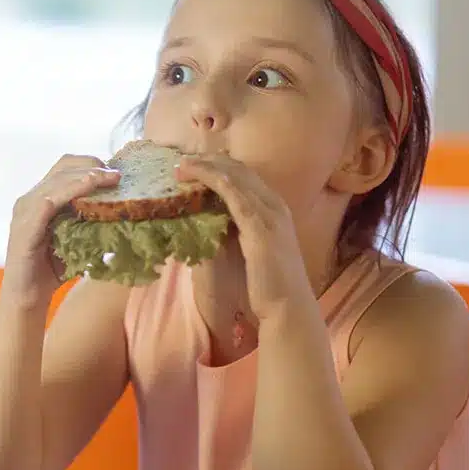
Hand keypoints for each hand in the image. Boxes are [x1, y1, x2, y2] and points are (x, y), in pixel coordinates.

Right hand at [4, 155, 120, 305]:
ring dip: (88, 175)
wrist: (26, 299)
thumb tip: (126, 214)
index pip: (67, 167)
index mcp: (41, 198)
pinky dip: (72, 189)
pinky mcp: (24, 225)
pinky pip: (49, 200)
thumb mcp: (78, 240)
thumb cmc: (52, 271)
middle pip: (65, 165)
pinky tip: (91, 188)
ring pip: (59, 179)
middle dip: (95, 165)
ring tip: (112, 178)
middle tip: (119, 175)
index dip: (93, 163)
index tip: (118, 172)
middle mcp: (30, 198)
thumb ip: (93, 223)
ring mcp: (25, 210)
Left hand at [175, 154, 314, 320]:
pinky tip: (193, 176)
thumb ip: (233, 233)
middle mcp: (275, 205)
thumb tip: (207, 222)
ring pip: (234, 177)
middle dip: (209, 162)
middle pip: (239, 170)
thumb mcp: (247, 251)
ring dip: (205, 168)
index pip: (246, 177)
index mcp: (274, 210)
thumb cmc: (265, 287)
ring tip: (180, 166)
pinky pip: (232, 192)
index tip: (194, 166)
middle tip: (181, 161)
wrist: (287, 308)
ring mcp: (270, 213)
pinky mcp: (259, 225)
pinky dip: (211, 180)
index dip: (219, 168)